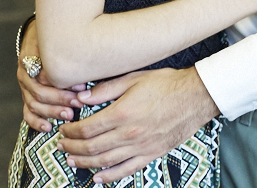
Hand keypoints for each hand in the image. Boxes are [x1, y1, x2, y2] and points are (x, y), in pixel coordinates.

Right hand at [17, 19, 87, 132]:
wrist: (42, 36)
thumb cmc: (59, 38)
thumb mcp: (64, 39)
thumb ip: (72, 53)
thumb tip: (90, 67)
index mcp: (32, 57)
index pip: (44, 76)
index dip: (63, 84)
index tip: (82, 88)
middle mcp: (25, 73)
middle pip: (39, 92)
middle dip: (60, 100)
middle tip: (78, 104)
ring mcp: (24, 86)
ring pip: (33, 104)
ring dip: (52, 111)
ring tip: (69, 115)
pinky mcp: (26, 95)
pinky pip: (27, 112)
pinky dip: (37, 121)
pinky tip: (48, 127)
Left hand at [58, 67, 217, 183]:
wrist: (196, 96)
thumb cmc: (166, 84)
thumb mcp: (133, 78)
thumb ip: (105, 89)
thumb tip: (80, 97)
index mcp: (122, 113)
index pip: (87, 128)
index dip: (71, 131)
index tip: (63, 130)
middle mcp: (129, 133)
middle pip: (92, 147)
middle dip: (72, 148)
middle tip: (61, 146)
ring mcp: (141, 147)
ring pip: (105, 161)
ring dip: (85, 163)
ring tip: (72, 161)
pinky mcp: (151, 154)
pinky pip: (127, 170)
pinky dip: (110, 177)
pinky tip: (98, 178)